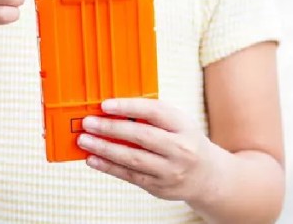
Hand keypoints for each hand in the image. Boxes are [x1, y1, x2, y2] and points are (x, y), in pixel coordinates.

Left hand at [77, 98, 221, 202]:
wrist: (208, 177)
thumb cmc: (186, 142)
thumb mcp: (178, 123)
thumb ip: (152, 115)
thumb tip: (114, 108)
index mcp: (183, 126)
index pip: (155, 112)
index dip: (128, 106)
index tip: (105, 104)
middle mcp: (179, 149)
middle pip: (141, 136)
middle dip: (111, 128)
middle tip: (88, 123)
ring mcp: (170, 171)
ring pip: (133, 158)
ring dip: (105, 149)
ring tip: (85, 141)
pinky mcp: (159, 187)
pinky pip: (129, 175)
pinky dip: (109, 167)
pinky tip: (93, 159)